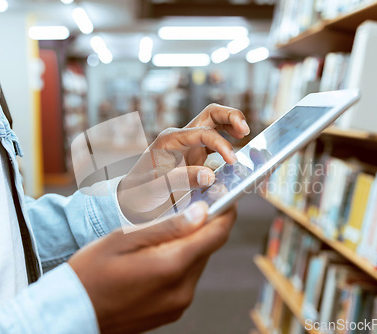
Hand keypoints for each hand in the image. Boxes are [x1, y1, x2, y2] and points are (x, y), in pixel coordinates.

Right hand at [68, 202, 236, 333]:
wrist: (72, 313)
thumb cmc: (91, 272)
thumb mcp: (124, 240)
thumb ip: (167, 227)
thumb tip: (202, 213)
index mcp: (171, 266)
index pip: (215, 236)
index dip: (225, 214)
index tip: (227, 198)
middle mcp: (182, 289)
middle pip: (207, 249)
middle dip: (203, 227)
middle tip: (192, 207)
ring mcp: (178, 304)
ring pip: (197, 264)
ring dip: (191, 245)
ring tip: (169, 231)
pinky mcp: (172, 312)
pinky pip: (186, 279)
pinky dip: (181, 262)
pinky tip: (160, 254)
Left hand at [118, 104, 249, 222]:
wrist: (130, 199)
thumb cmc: (138, 193)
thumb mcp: (155, 189)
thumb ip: (181, 180)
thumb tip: (209, 176)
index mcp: (170, 140)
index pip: (203, 133)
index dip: (221, 145)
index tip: (232, 161)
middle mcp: (181, 137)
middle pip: (211, 114)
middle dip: (231, 117)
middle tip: (246, 130)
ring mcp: (189, 145)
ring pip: (215, 123)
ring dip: (232, 124)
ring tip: (246, 135)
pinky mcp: (195, 155)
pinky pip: (216, 141)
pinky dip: (230, 142)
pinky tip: (238, 153)